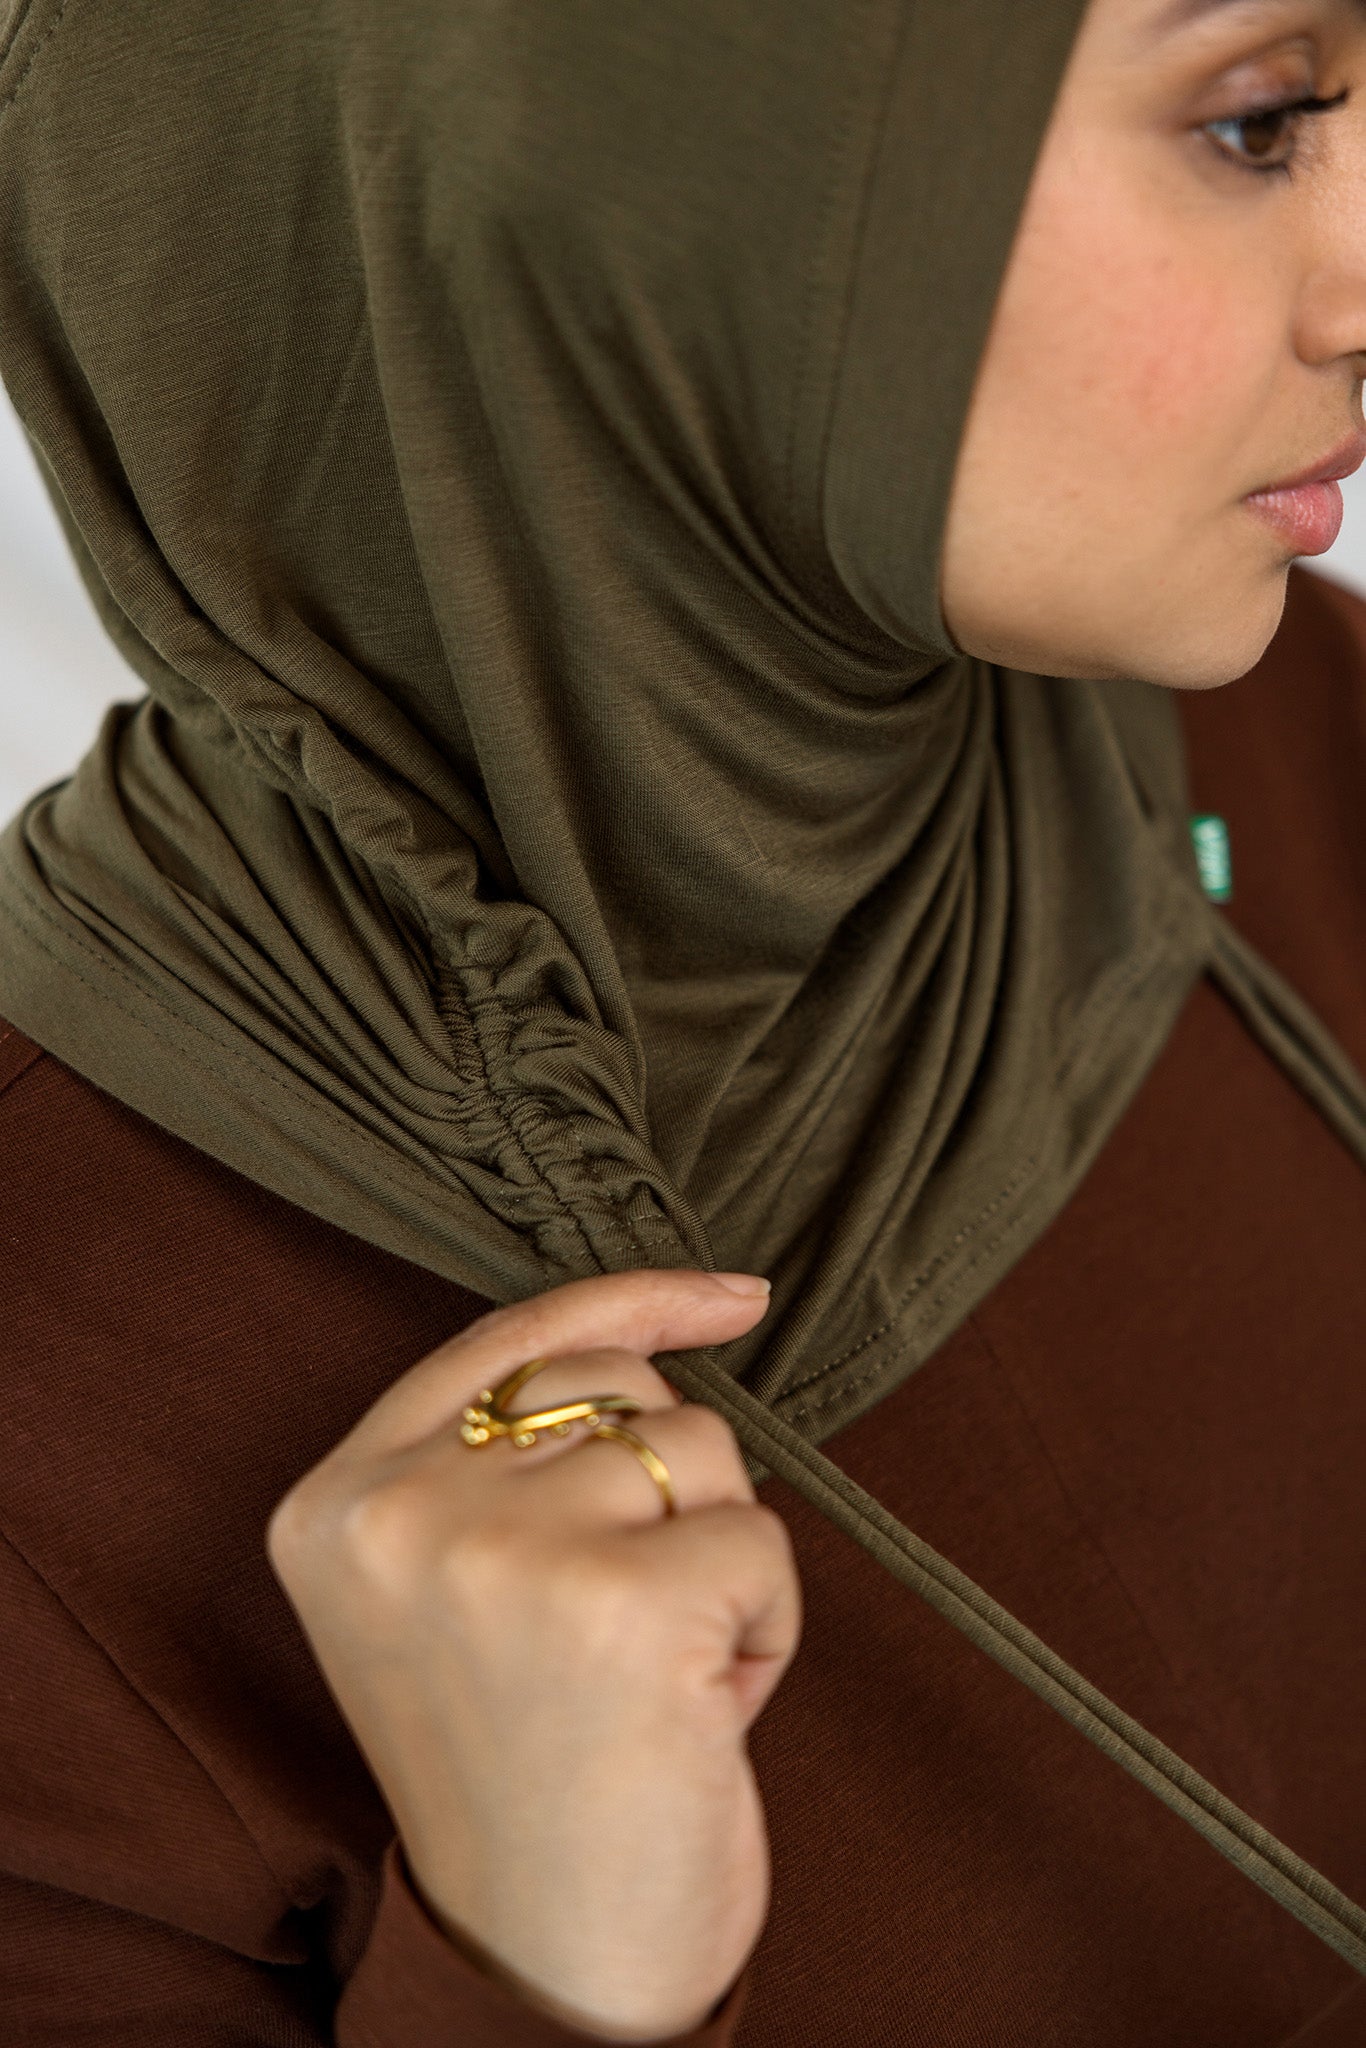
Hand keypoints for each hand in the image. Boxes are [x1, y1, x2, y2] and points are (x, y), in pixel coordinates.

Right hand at [264, 1268, 800, 2042]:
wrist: (546, 1966)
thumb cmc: (527, 1771)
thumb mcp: (453, 1594)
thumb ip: (501, 1464)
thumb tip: (677, 1331)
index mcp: (334, 1505)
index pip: (504, 1338)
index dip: (632, 1303)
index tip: (731, 1297)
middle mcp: (397, 1515)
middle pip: (618, 1385)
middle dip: (665, 1484)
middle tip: (627, 1620)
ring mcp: (501, 1554)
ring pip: (698, 1451)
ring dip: (716, 1559)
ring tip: (659, 1674)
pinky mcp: (616, 1605)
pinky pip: (760, 1538)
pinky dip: (766, 1622)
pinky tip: (705, 1710)